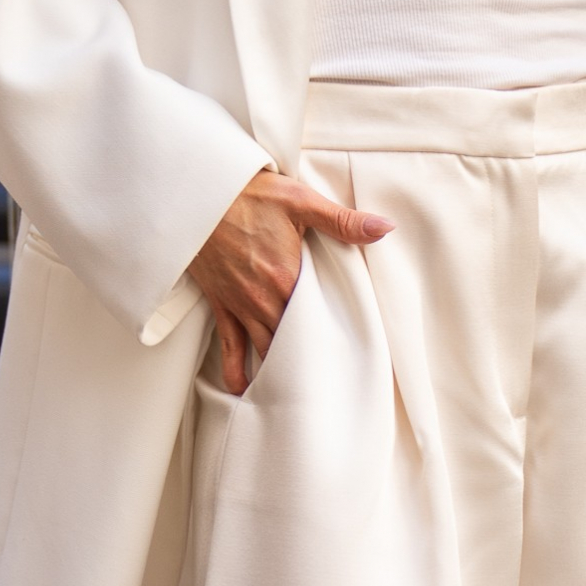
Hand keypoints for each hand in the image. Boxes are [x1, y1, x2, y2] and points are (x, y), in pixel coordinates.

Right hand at [187, 170, 393, 393]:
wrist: (201, 194)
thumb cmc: (251, 195)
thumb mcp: (300, 201)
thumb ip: (342, 221)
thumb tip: (384, 228)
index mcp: (288, 277)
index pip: (318, 317)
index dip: (334, 334)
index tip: (350, 350)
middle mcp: (264, 298)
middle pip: (292, 340)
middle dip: (309, 358)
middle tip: (327, 378)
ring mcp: (241, 305)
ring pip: (264, 348)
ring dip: (279, 367)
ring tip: (296, 391)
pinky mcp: (221, 304)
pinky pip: (228, 346)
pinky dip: (235, 370)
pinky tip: (242, 388)